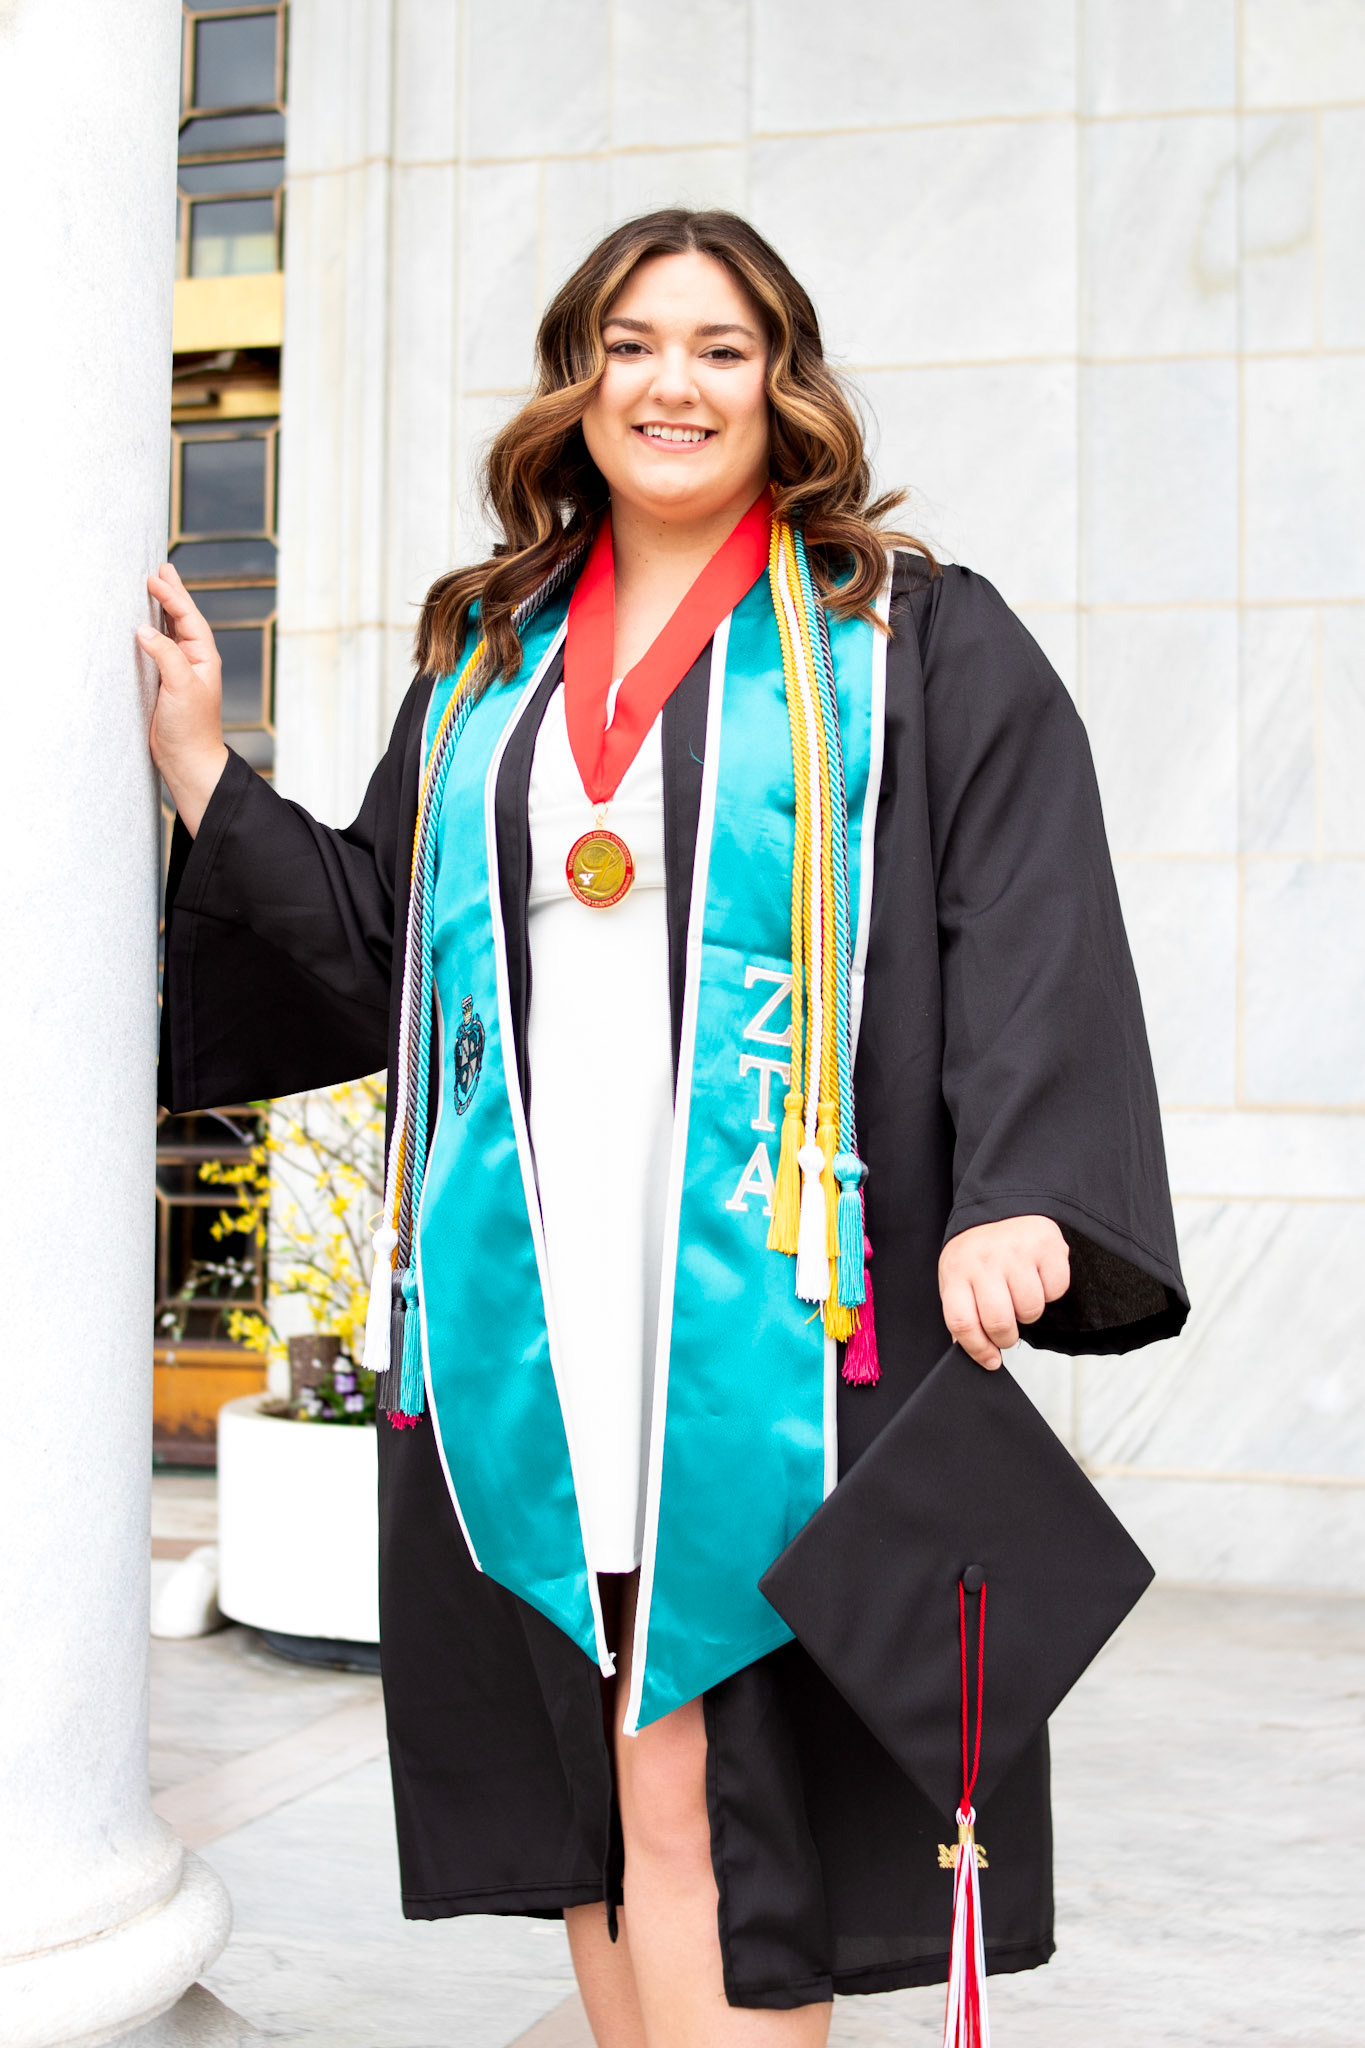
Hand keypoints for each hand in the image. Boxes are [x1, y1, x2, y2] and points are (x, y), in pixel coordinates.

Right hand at [139, 562, 228, 834]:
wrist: (187, 761)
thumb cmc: (190, 728)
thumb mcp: (180, 687)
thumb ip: (165, 655)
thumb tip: (144, 630)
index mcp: (204, 658)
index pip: (188, 618)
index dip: (172, 596)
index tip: (155, 577)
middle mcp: (193, 661)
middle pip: (181, 619)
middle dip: (171, 594)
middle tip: (161, 568)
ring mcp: (178, 671)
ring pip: (168, 631)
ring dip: (160, 609)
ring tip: (153, 586)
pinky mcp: (163, 683)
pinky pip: (156, 649)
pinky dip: (149, 633)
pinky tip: (141, 624)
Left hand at [938, 1216, 1069, 1369]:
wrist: (1002, 1206)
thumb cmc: (978, 1251)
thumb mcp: (957, 1276)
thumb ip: (961, 1312)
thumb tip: (975, 1351)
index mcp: (957, 1271)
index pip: (962, 1323)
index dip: (977, 1350)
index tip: (990, 1360)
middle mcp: (985, 1260)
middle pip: (999, 1323)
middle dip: (1006, 1338)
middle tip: (1007, 1331)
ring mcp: (1017, 1251)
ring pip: (1031, 1310)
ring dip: (1028, 1313)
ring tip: (1019, 1294)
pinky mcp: (1047, 1246)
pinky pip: (1056, 1290)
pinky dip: (1050, 1291)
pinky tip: (1037, 1276)